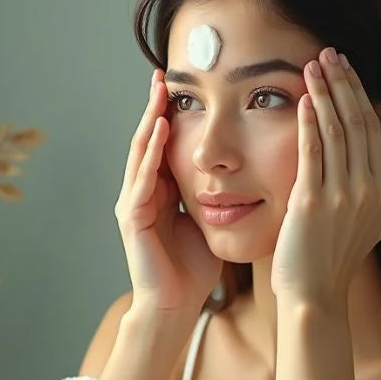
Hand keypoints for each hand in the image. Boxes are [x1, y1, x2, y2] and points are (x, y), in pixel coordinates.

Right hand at [115, 70, 221, 311]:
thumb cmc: (194, 268)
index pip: (165, 143)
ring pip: (140, 151)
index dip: (172, 114)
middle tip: (164, 73)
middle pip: (147, 139)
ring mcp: (132, 203)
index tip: (187, 84)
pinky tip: (160, 128)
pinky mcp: (131, 217)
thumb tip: (249, 168)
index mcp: (160, 191)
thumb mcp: (210, 219)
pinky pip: (141, 177)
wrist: (175, 306)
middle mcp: (141, 191)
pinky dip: (151, 151)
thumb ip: (218, 192)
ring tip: (159, 90)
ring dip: (149, 119)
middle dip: (155, 106)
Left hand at [272, 48, 380, 304]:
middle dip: (342, 83)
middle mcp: (370, 188)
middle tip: (328, 52)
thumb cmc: (336, 255)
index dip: (358, 92)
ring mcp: (343, 195)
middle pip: (357, 121)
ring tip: (311, 65)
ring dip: (324, 93)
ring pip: (337, 131)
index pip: (372, 127)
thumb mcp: (374, 217)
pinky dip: (310, 123)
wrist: (316, 295)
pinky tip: (304, 100)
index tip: (344, 66)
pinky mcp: (313, 203)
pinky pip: (313, 153)